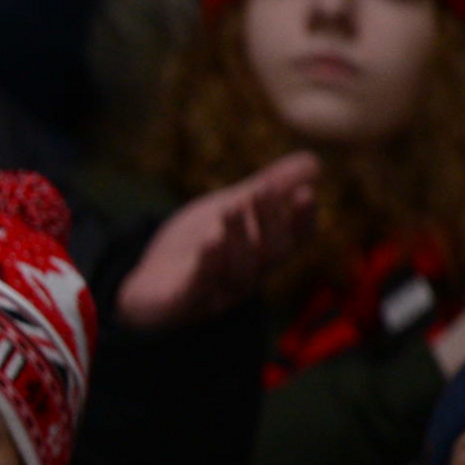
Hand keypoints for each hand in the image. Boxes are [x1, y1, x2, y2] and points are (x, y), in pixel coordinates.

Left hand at [113, 150, 318, 329]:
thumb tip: (314, 161)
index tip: (306, 192)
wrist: (150, 285)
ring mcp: (217, 293)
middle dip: (270, 221)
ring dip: (239, 238)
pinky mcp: (183, 303)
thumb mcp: (231, 208)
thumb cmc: (197, 246)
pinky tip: (210, 242)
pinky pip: (199, 288)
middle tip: (262, 189)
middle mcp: (248, 277)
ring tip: (232, 207)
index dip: (302, 219)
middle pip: (271, 254)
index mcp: (263, 254)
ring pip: (239, 271)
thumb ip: (269, 188)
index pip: (294, 240)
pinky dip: (207, 265)